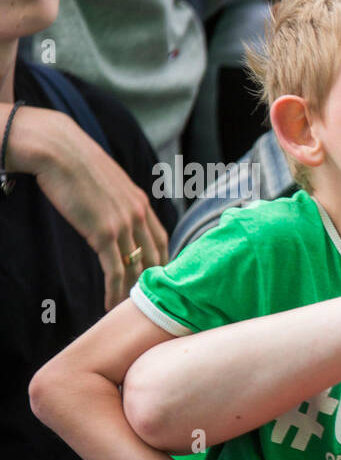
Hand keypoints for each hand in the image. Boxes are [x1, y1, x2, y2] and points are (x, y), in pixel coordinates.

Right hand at [21, 108, 168, 309]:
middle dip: (152, 282)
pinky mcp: (104, 233)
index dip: (162, 261)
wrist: (58, 150)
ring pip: (136, 268)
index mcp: (141, 202)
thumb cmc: (75, 163)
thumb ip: (116, 201)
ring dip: (132, 292)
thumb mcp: (107, 182)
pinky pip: (115, 270)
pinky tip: (110, 304)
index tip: (159, 277)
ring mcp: (124, 225)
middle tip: (148, 302)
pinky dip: (115, 290)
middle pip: (154, 258)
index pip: (161, 239)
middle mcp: (139, 215)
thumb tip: (110, 212)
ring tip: (127, 309)